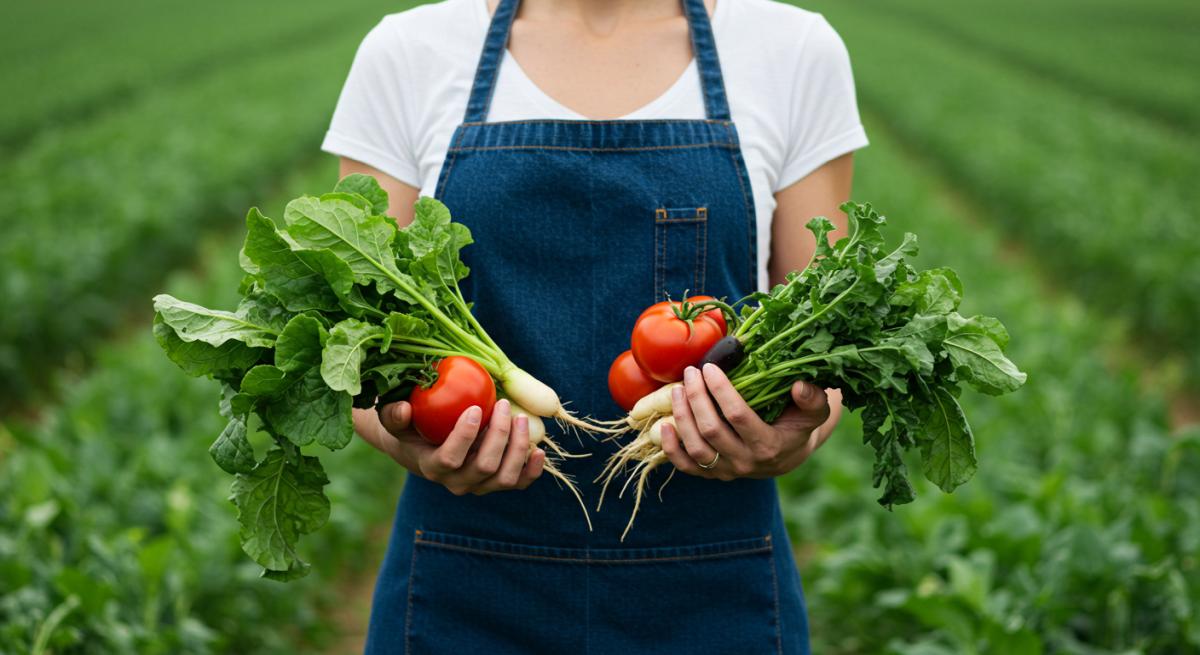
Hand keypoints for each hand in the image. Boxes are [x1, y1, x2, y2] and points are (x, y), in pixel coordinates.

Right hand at [356, 398, 545, 495]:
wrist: (424, 445)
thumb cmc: (410, 426)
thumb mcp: (395, 419)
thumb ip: (393, 415)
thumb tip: (404, 409)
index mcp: (433, 467)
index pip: (450, 459)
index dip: (465, 436)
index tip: (476, 408)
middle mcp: (457, 482)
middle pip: (485, 466)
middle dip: (499, 434)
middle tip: (503, 404)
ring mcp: (480, 485)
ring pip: (505, 477)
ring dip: (518, 447)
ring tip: (520, 418)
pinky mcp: (497, 482)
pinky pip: (520, 483)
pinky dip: (532, 470)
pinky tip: (538, 449)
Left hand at [661, 363, 839, 480]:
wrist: (788, 455)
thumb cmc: (798, 425)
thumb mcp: (815, 412)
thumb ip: (813, 399)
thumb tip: (798, 386)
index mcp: (769, 446)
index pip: (738, 417)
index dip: (721, 391)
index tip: (710, 367)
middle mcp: (746, 463)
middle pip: (711, 430)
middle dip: (697, 398)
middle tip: (690, 373)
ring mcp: (727, 471)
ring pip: (696, 448)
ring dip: (682, 417)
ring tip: (677, 389)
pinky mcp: (712, 475)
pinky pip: (686, 467)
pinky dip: (671, 448)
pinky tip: (663, 426)